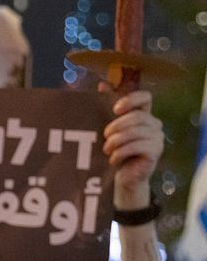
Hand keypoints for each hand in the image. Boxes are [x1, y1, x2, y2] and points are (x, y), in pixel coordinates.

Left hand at [101, 89, 162, 203]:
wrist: (122, 177)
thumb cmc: (114, 151)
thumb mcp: (109, 129)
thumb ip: (106, 108)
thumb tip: (102, 84)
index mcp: (143, 115)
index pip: (145, 97)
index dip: (131, 99)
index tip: (115, 109)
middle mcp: (154, 124)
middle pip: (138, 116)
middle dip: (117, 125)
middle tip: (104, 136)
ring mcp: (157, 138)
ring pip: (137, 132)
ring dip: (117, 141)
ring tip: (106, 149)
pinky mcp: (155, 152)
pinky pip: (138, 146)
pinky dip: (121, 152)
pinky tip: (112, 159)